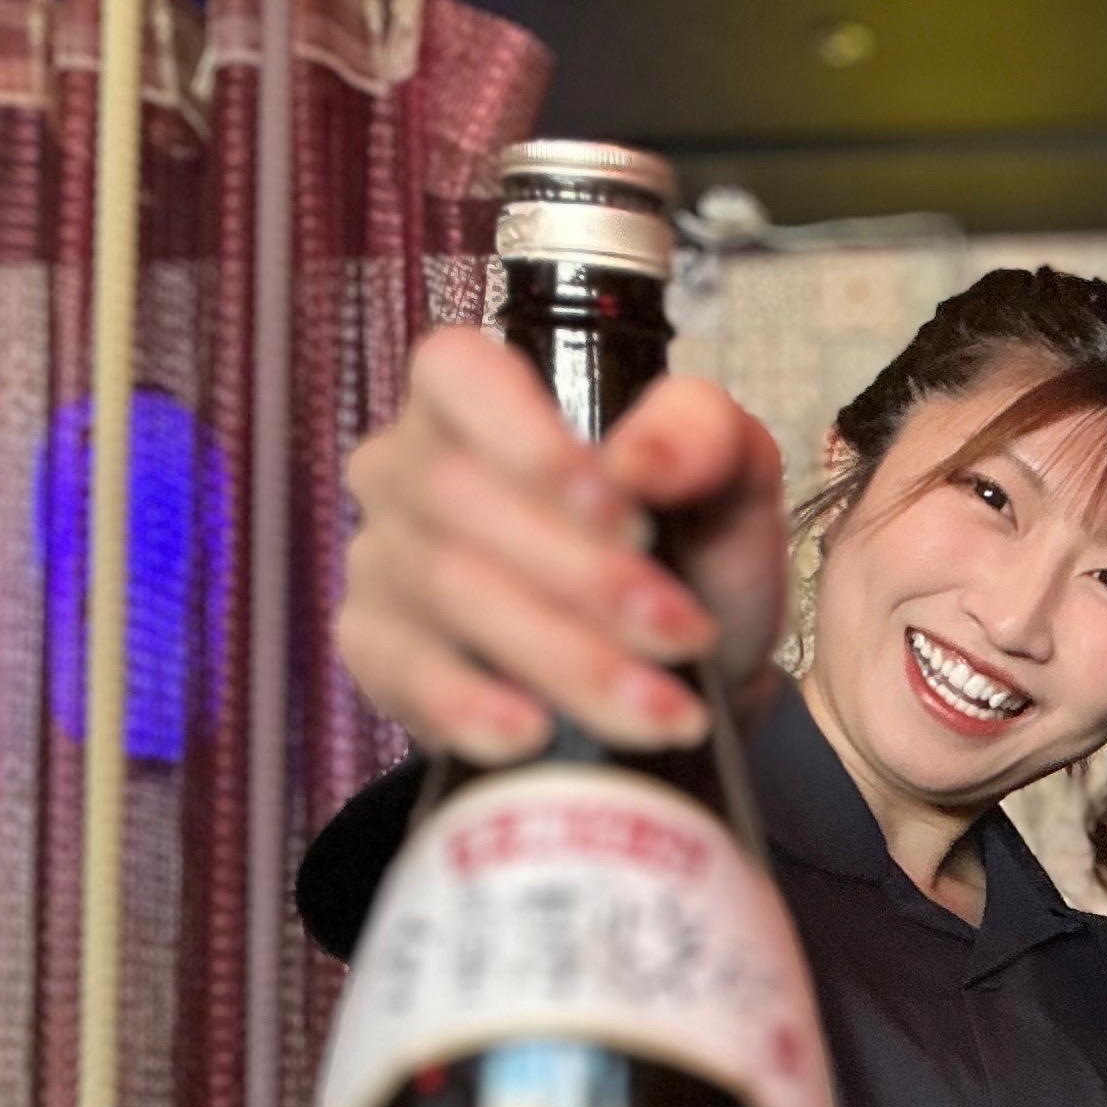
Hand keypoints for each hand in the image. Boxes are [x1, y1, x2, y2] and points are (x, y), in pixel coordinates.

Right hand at [335, 327, 791, 760]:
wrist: (688, 683)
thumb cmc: (694, 562)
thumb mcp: (731, 486)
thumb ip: (703, 438)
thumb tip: (642, 461)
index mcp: (481, 398)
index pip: (459, 375)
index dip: (533, 444)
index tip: (627, 519)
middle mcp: (410, 467)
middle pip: (462, 500)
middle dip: (586, 578)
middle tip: (682, 634)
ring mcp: (382, 560)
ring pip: (448, 592)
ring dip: (566, 657)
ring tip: (664, 709)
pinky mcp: (375, 651)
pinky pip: (403, 674)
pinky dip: (474, 707)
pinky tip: (537, 731)